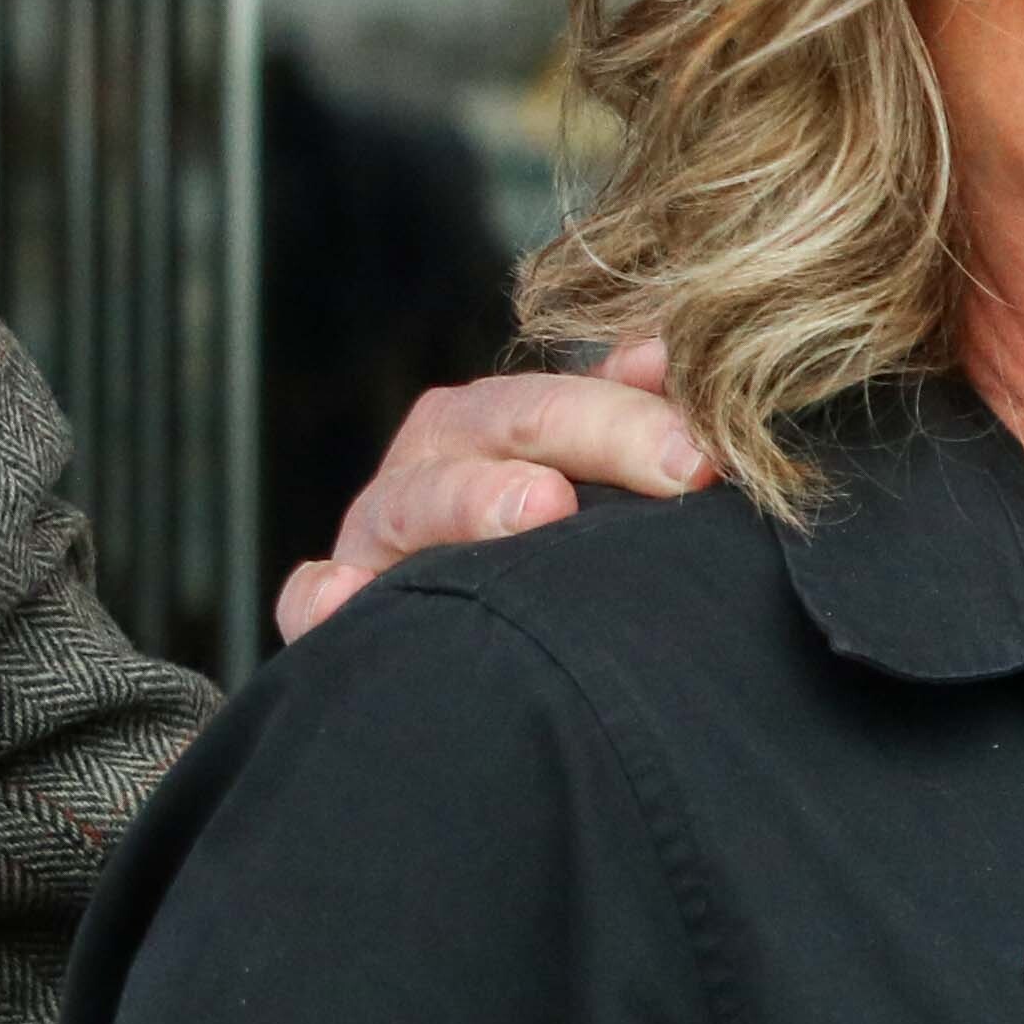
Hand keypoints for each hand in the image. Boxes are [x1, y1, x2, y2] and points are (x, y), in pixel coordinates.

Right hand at [276, 335, 707, 644]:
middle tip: (676, 469)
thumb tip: (665, 357)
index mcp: (495, 428)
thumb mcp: (604, 478)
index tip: (712, 454)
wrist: (488, 667)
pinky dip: (324, 598)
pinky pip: (312, 601)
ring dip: (473, 499)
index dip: (634, 414)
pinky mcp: (333, 616)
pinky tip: (348, 598)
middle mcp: (432, 468)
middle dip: (591, 436)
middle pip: (494, 427)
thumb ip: (632, 416)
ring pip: (407, 501)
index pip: (558, 397)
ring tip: (545, 506)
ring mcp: (376, 541)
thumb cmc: (562, 556)